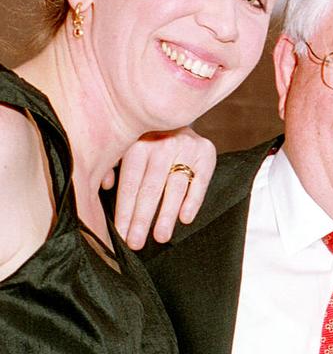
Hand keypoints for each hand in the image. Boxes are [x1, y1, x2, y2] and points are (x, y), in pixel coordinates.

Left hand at [105, 128, 216, 248]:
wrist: (177, 111)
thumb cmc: (149, 139)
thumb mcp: (128, 145)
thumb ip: (113, 165)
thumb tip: (104, 185)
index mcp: (138, 143)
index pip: (130, 184)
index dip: (125, 211)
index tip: (121, 234)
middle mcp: (162, 143)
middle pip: (151, 188)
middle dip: (142, 218)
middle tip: (136, 243)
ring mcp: (186, 147)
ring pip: (175, 187)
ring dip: (166, 214)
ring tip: (160, 237)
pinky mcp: (206, 152)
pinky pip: (200, 181)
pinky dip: (194, 200)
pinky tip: (185, 219)